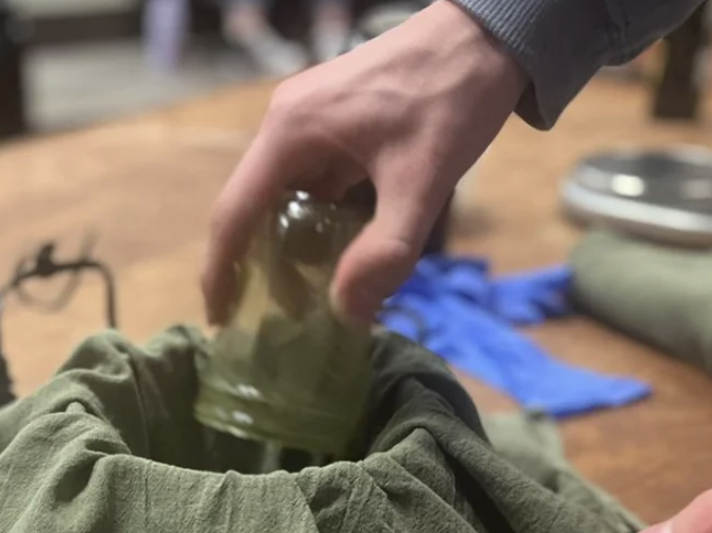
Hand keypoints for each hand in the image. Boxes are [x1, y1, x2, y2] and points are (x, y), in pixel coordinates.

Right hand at [201, 0, 526, 327]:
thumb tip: (346, 316)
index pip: (233, 213)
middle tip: (271, 319)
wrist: (491, 33)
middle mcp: (285, 123)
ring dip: (284, 245)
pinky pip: (306, 180)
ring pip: (279, 195)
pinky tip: (331, 252)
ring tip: (301, 296)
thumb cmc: (453, 98)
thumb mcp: (422, 181)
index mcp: (289, 133)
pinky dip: (310, 220)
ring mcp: (307, 119)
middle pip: (250, 207)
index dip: (221, 272)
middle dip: (255, 266)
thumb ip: (384, 251)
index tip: (220, 319)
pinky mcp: (332, 121)